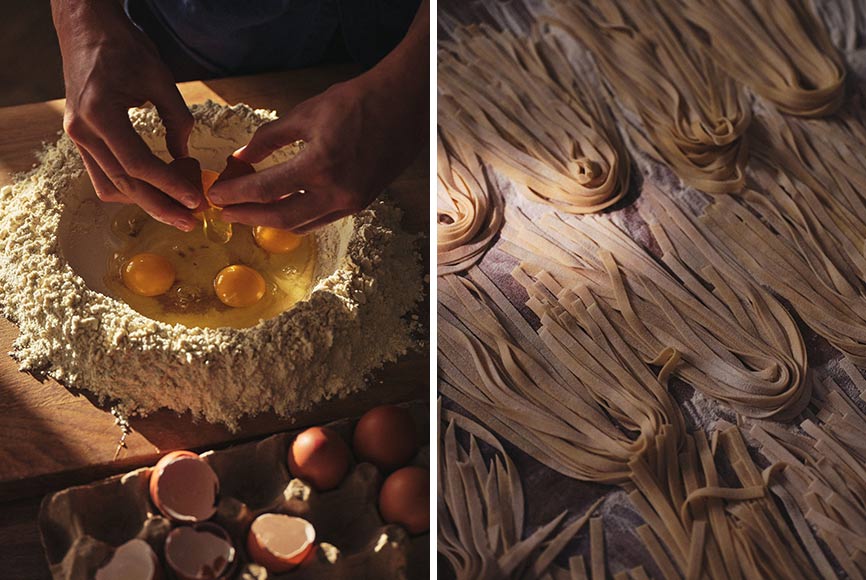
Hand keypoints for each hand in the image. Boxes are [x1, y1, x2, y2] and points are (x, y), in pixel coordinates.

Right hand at [52, 0, 201, 229]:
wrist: (86, 29)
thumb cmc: (123, 47)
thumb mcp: (160, 79)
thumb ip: (177, 120)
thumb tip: (186, 155)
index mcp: (100, 114)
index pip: (137, 165)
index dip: (169, 186)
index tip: (196, 200)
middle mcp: (82, 131)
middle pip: (124, 185)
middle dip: (160, 206)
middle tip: (190, 220)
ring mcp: (77, 137)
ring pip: (110, 187)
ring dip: (144, 201)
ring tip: (178, 206)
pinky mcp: (80, 139)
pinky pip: (103, 175)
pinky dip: (130, 187)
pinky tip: (158, 187)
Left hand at [208, 2, 427, 232]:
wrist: (404, 104)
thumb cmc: (357, 101)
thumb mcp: (307, 113)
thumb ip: (270, 138)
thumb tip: (241, 157)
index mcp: (320, 165)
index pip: (266, 190)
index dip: (236, 194)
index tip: (216, 195)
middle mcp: (337, 191)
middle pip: (280, 219)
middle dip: (248, 217)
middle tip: (224, 213)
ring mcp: (351, 201)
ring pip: (302, 225)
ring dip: (271, 222)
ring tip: (249, 212)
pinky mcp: (361, 203)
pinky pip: (321, 220)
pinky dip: (297, 218)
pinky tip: (282, 208)